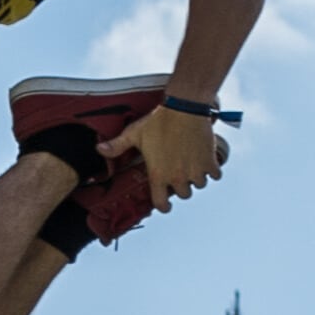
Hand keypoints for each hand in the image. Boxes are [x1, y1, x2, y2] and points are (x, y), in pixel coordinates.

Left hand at [103, 104, 225, 210]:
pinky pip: (215, 175)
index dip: (163, 206)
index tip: (165, 203)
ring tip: (191, 164)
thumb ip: (117, 146)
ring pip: (199, 185)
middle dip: (181, 185)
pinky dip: (213, 170)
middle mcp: (177, 177)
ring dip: (196, 177)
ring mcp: (195, 171)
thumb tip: (99, 150)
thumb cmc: (158, 121)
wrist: (184, 108)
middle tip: (178, 172)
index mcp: (158, 175)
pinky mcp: (210, 162)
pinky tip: (206, 160)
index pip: (161, 204)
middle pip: (184, 194)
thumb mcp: (135, 134)